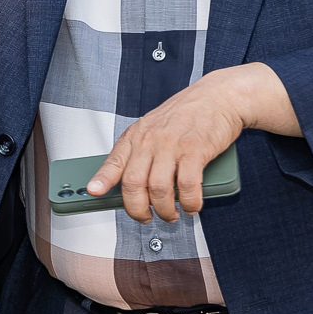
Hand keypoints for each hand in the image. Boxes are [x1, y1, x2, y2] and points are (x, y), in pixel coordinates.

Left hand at [86, 65, 279, 222]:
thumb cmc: (188, 113)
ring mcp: (172, 145)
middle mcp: (151, 140)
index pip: (114, 161)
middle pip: (134, 184)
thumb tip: (135, 181)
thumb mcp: (154, 126)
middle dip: (138, 209)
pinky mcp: (195, 150)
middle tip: (146, 217)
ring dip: (165, 210)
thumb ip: (142, 151)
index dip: (102, 179)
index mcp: (137, 135)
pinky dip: (189, 202)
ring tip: (171, 214)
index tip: (94, 192)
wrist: (219, 96)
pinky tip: (191, 206)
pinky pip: (187, 186)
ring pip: (160, 189)